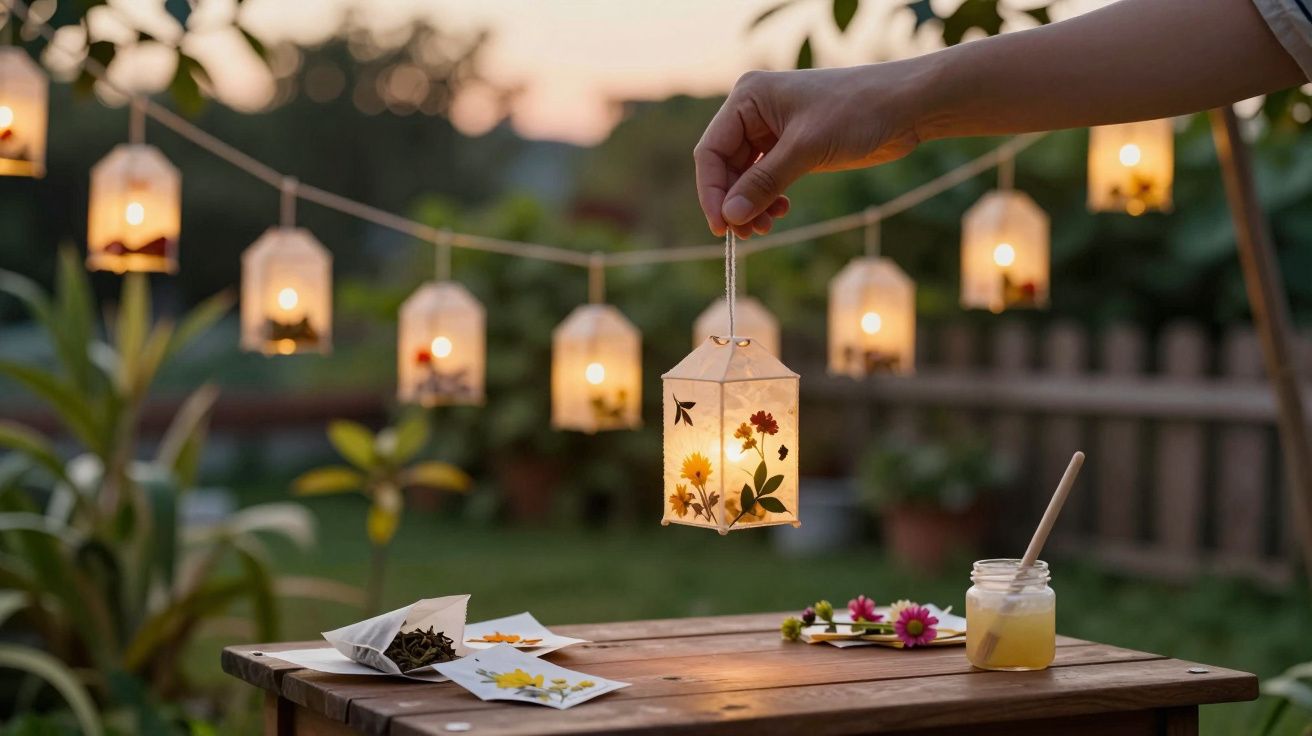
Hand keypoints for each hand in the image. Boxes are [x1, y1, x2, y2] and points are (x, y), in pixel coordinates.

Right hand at [694, 64, 924, 236]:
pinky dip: (768, 198)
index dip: (711, 191)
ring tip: (765, 228)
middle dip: (733, 202)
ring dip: (750, 204)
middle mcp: (754, 111)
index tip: (721, 227)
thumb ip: (765, 182)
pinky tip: (781, 211)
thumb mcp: (807, 149)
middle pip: (725, 166)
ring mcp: (772, 129)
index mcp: (748, 98)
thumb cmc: (858, 112)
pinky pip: (766, 177)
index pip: (711, 150)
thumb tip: (730, 217)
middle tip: (747, 235)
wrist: (907, 106)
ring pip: (745, 175)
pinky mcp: (792, 145)